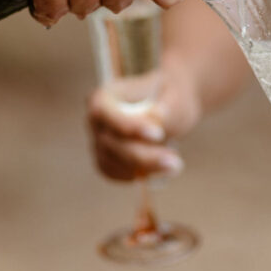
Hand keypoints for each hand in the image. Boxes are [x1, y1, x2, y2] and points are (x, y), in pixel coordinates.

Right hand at [87, 56, 201, 180]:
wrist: (168, 106)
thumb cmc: (169, 96)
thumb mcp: (174, 98)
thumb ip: (166, 111)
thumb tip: (155, 123)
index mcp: (104, 96)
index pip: (106, 113)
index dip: (129, 126)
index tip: (158, 134)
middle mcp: (95, 119)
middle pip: (110, 142)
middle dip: (142, 156)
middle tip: (175, 162)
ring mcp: (97, 140)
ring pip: (111, 161)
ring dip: (143, 167)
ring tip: (174, 164)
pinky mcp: (104, 158)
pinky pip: (112, 172)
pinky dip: (133, 174)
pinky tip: (159, 170)